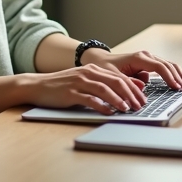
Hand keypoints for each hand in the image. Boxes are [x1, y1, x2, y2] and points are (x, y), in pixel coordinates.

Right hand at [22, 63, 148, 114]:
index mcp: (92, 69)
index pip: (118, 77)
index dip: (133, 88)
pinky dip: (101, 105)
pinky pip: (88, 99)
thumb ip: (102, 85)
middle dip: (130, 94)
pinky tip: (108, 112)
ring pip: (103, 89)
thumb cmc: (62, 87)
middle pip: (114, 81)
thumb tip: (125, 93)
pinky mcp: (70, 93)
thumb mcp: (83, 82)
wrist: (37, 86)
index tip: (143, 99)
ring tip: (128, 109)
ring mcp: (78, 82)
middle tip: (140, 105)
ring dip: (118, 99)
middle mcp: (87, 73)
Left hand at [79, 48, 181, 89]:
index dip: (169, 77)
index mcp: (138, 58)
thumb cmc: (105, 68)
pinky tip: (178, 82)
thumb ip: (126, 81)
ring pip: (168, 65)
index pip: (159, 66)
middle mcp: (145, 56)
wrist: (100, 61)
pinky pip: (164, 68)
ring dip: (177, 74)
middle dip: (178, 76)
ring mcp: (148, 59)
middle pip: (167, 64)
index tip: (176, 87)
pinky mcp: (148, 63)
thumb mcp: (112, 76)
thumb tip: (143, 85)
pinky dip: (172, 74)